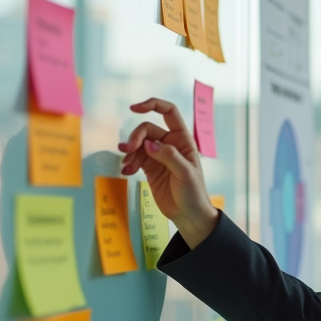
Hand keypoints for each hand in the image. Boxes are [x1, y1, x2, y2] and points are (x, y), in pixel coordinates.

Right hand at [118, 97, 218, 247]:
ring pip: (139, 143)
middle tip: (127, 150)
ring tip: (126, 165)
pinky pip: (135, 157)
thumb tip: (149, 144)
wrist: (188, 215)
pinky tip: (126, 171)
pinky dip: (129, 162)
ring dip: (129, 152)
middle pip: (147, 129)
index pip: (169, 112)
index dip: (152, 105)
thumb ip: (169, 156)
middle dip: (136, 137)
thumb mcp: (185, 174)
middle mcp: (170, 143)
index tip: (134, 108)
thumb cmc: (193, 193)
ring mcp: (158, 155)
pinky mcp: (149, 167)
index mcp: (183, 139)